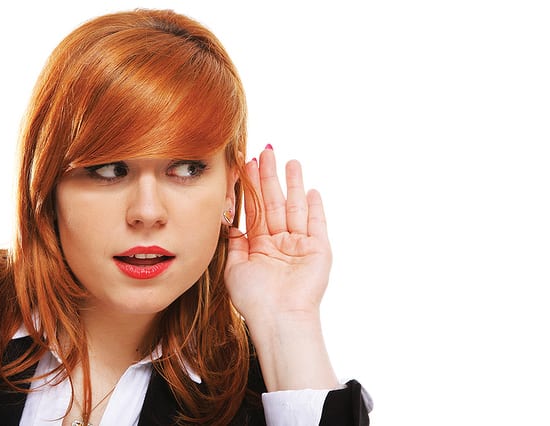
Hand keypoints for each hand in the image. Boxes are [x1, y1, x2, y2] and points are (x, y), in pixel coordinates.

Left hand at [225, 146, 331, 324]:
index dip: (251, 187)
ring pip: (295, 207)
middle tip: (266, 152)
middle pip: (275, 202)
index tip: (246, 165)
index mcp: (260, 246)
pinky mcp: (318, 250)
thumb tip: (230, 223)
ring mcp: (300, 245)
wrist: (278, 318)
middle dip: (270, 178)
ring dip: (293, 185)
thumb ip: (234, 244)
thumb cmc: (254, 299)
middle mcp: (280, 243)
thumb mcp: (235, 268)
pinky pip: (317, 224)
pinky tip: (311, 190)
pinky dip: (315, 207)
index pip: (255, 210)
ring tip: (290, 162)